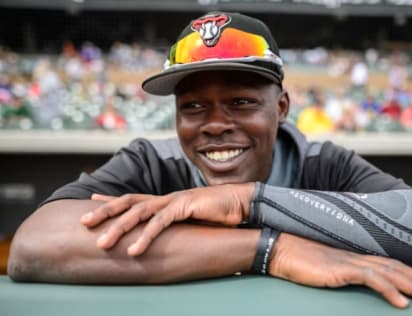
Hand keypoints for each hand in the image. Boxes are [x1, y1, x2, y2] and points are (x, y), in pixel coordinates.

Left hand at [80, 183, 253, 255]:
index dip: (112, 200)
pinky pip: (160, 223)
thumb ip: (174, 227)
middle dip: (105, 211)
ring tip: (102, 243)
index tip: (91, 201)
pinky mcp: (184, 206)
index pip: (132, 198)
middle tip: (84, 222)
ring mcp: (173, 200)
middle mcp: (164, 198)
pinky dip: (146, 237)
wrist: (239, 203)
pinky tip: (134, 250)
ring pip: (138, 212)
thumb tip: (165, 238)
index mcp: (164, 200)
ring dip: (118, 227)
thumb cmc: (216, 213)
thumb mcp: (189, 221)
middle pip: (128, 202)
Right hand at [269, 233, 411, 308]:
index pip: (392, 265)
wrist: (279, 248)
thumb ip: (343, 271)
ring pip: (391, 273)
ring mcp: (350, 262)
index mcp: (355, 256)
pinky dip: (388, 290)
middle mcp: (357, 257)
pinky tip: (401, 303)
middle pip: (399, 269)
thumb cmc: (298, 259)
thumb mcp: (325, 268)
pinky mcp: (339, 269)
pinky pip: (370, 279)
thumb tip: (357, 280)